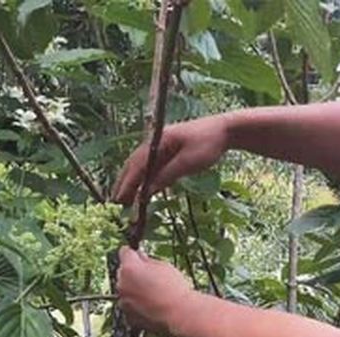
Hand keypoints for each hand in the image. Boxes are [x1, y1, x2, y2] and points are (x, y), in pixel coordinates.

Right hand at [111, 115, 229, 203]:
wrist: (223, 130)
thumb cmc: (208, 144)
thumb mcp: (188, 162)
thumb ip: (167, 176)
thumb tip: (146, 191)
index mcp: (157, 141)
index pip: (137, 165)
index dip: (127, 183)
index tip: (119, 199)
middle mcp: (154, 143)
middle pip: (133, 165)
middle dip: (124, 183)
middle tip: (115, 203)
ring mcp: (160, 147)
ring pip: (140, 166)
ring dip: (132, 182)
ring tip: (123, 199)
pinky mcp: (168, 152)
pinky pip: (151, 167)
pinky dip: (145, 179)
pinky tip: (141, 190)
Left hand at [116, 246, 195, 335]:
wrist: (180, 314)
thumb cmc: (175, 290)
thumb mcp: (164, 266)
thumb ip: (148, 260)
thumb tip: (142, 259)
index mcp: (129, 268)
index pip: (124, 252)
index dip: (133, 253)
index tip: (137, 255)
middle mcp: (122, 284)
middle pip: (124, 273)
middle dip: (134, 274)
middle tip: (151, 278)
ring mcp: (123, 301)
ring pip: (126, 291)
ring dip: (135, 290)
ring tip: (154, 294)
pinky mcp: (128, 316)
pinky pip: (130, 306)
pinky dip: (137, 305)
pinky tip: (152, 305)